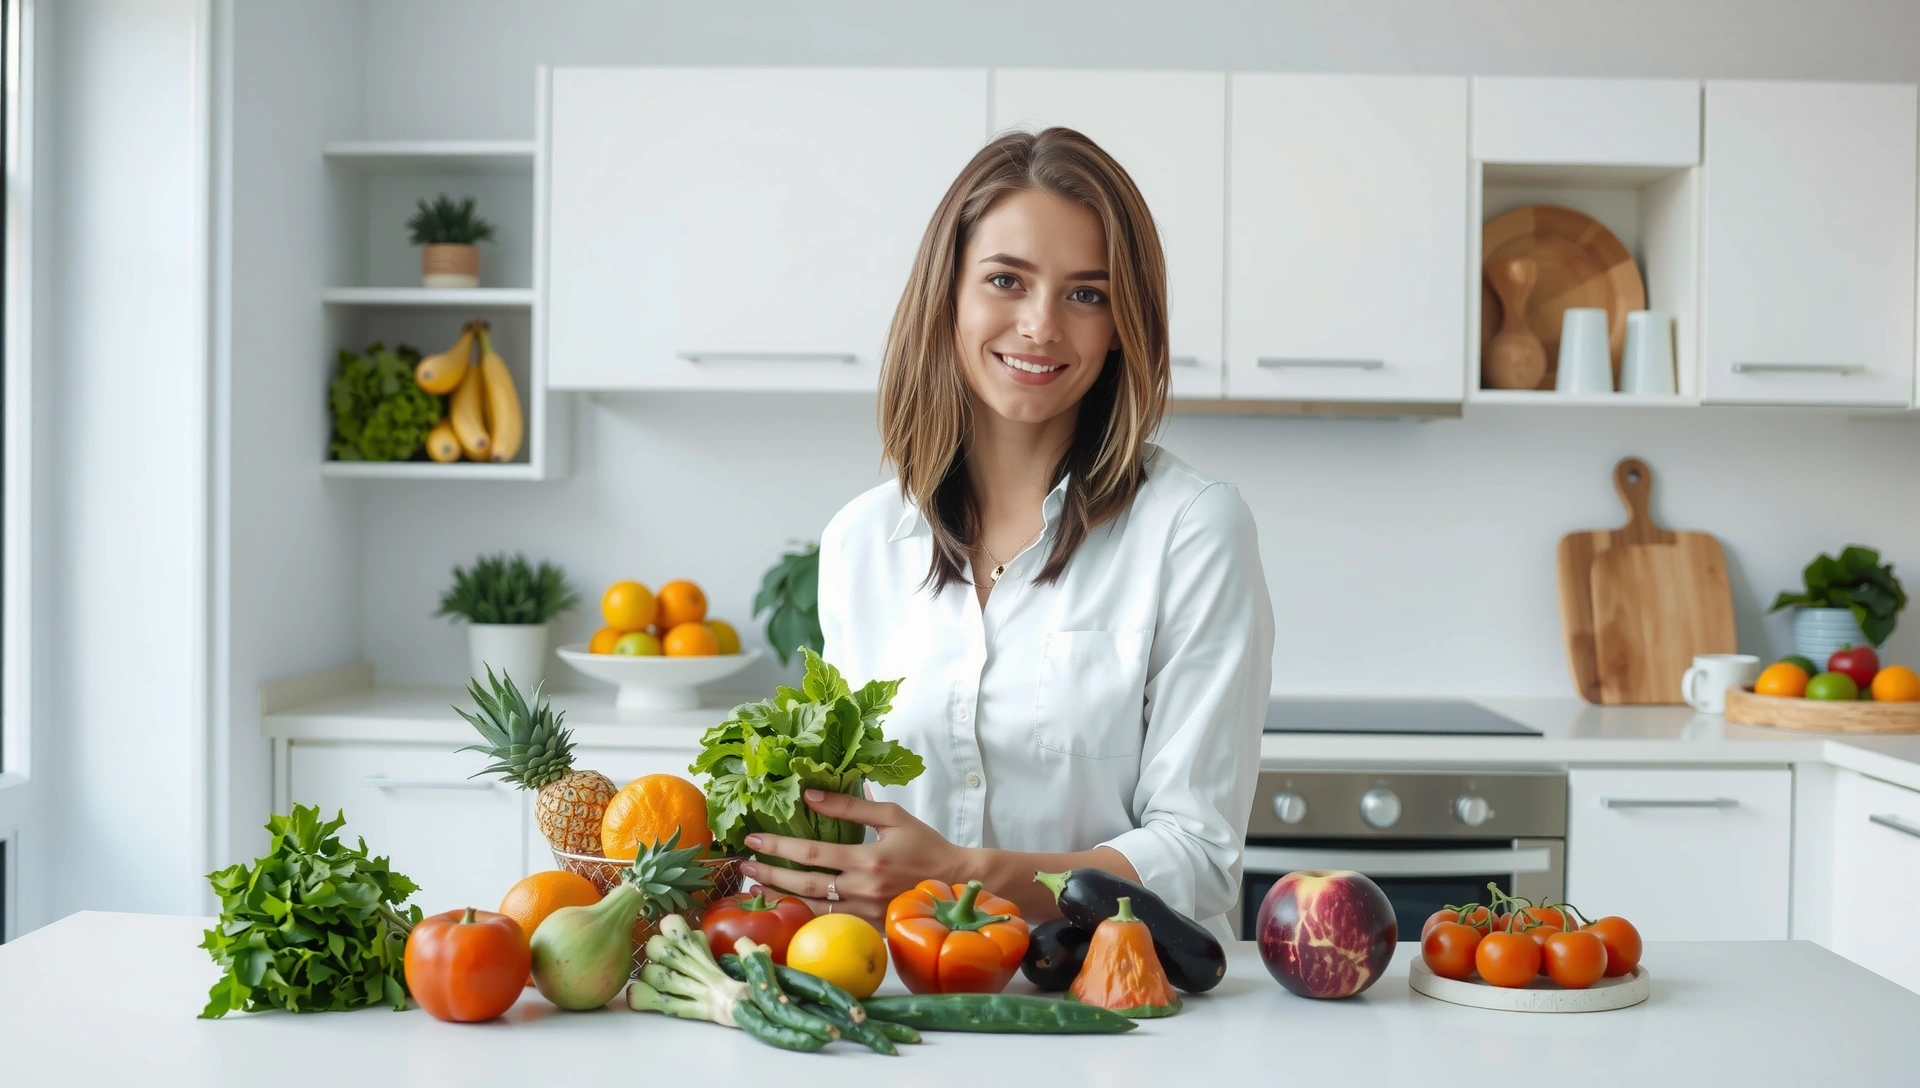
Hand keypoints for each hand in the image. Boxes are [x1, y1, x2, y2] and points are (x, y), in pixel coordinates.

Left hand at [738, 789, 965, 928]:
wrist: (955, 883)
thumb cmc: (925, 845)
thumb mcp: (893, 817)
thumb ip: (851, 807)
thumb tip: (810, 795)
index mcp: (867, 860)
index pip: (812, 853)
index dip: (779, 847)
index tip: (753, 840)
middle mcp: (863, 890)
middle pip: (805, 885)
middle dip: (770, 874)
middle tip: (744, 866)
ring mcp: (865, 914)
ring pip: (812, 909)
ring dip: (781, 898)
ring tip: (756, 886)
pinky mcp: (869, 929)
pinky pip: (829, 924)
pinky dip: (804, 916)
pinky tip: (786, 907)